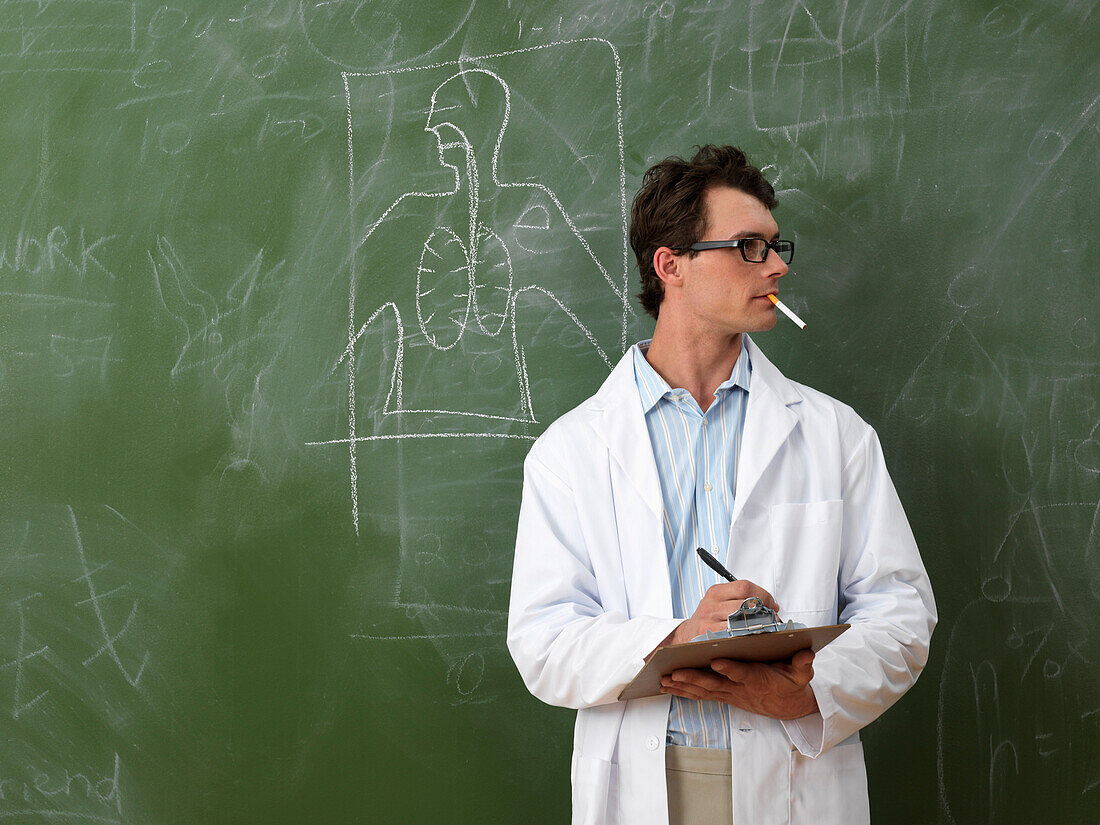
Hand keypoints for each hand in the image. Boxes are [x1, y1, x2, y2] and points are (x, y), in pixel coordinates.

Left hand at [658, 649, 817, 719]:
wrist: (788, 706)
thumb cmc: (792, 684)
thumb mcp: (802, 675)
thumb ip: (803, 665)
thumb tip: (807, 654)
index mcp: (759, 679)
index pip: (743, 674)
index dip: (731, 670)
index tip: (717, 662)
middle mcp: (741, 688)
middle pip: (716, 684)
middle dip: (695, 679)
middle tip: (676, 673)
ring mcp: (730, 693)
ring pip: (704, 690)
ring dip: (684, 687)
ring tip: (664, 680)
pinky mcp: (724, 695)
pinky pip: (701, 695)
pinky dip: (683, 692)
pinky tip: (667, 687)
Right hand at [663, 580, 779, 647]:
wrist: (688, 636)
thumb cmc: (710, 619)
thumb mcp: (719, 602)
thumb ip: (741, 598)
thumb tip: (771, 604)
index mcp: (715, 592)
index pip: (744, 587)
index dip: (763, 595)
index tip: (771, 604)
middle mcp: (710, 604)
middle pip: (745, 603)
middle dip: (764, 611)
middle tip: (772, 618)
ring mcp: (708, 620)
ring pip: (741, 619)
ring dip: (759, 624)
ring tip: (766, 628)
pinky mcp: (708, 635)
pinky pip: (734, 634)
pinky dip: (747, 635)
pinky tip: (753, 637)